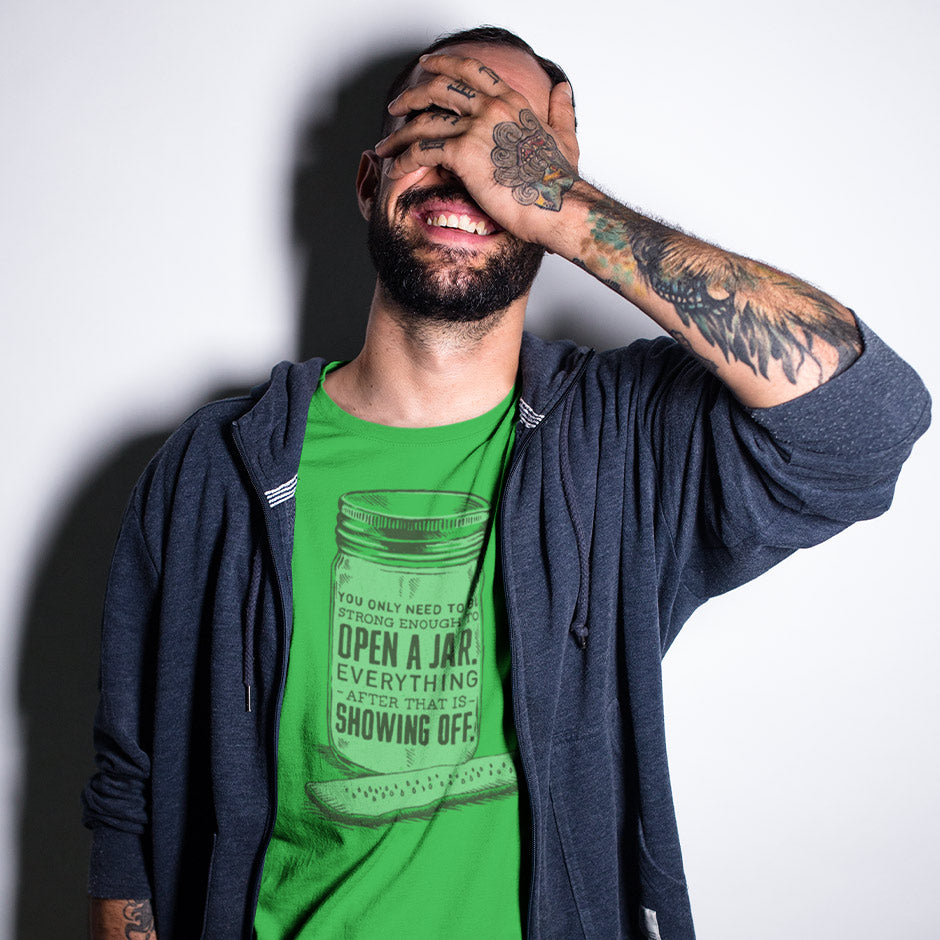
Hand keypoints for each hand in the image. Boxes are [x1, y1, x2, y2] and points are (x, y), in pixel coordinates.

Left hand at [375, 52, 579, 245]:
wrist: (557, 203)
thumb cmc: (560, 179)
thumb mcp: (565, 136)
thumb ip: (561, 110)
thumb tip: (562, 89)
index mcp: (511, 100)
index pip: (471, 70)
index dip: (444, 64)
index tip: (426, 65)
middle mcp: (491, 106)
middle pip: (439, 88)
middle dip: (412, 95)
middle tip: (396, 105)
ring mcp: (476, 128)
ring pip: (424, 121)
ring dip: (399, 134)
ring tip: (386, 147)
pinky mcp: (463, 154)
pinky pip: (422, 151)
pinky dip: (404, 159)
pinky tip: (395, 168)